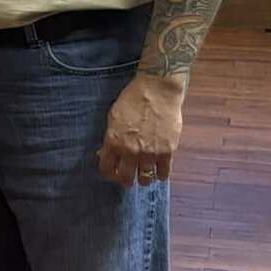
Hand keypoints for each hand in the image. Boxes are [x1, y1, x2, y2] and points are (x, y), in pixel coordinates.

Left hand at [97, 73, 185, 189]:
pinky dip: (160, 175)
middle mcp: (130, 151)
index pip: (106, 169)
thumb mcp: (113, 117)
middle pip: (125, 178)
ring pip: (145, 179)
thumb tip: (104, 153)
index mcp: (114, 142)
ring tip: (144, 174)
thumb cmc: (133, 98)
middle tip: (128, 177)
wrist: (157, 90)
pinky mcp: (167, 152)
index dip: (109, 173)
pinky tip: (159, 170)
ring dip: (143, 179)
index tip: (113, 172)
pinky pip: (163, 173)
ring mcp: (149, 153)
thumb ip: (109, 138)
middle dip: (125, 180)